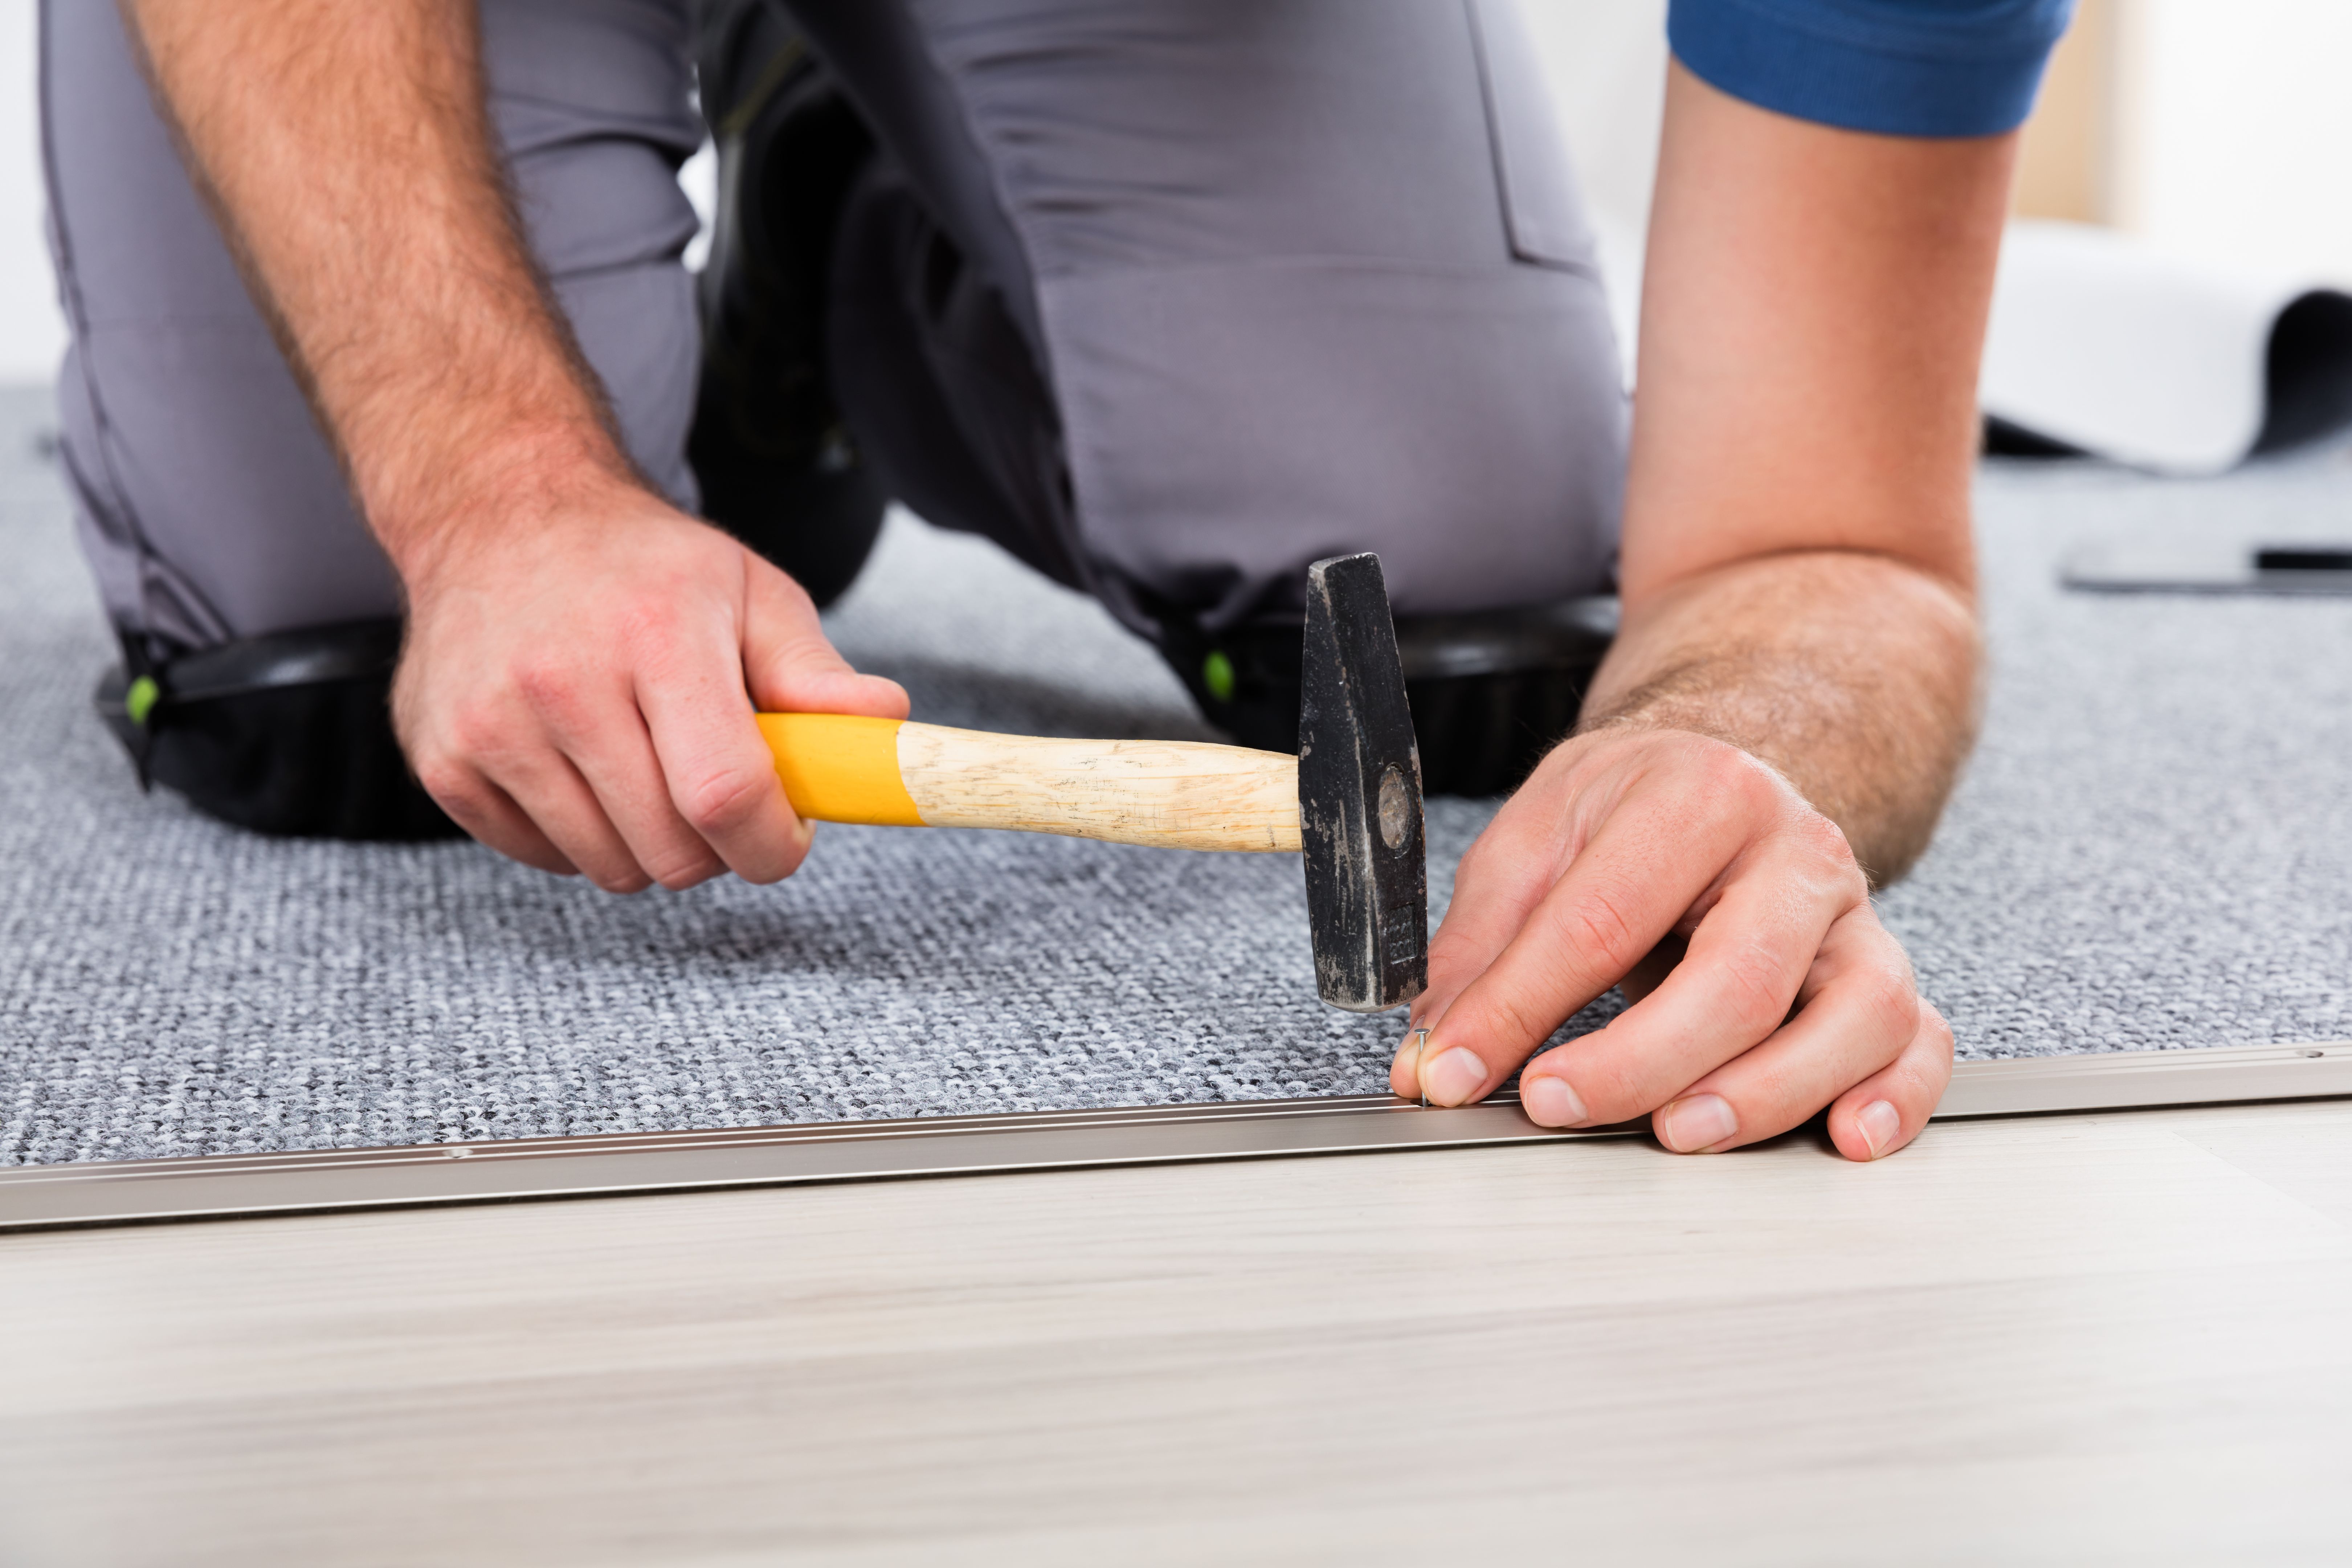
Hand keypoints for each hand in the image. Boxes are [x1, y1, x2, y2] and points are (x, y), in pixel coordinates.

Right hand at [393, 475, 907, 890]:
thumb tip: (885, 722)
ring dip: (648, 843)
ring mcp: (490, 726)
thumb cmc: (641, 565)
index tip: (785, 838)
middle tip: (715, 788)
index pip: (724, 793)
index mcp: (655, 638)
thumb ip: (814, 672)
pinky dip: (580, 836)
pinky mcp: (444, 761)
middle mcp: (561, 683)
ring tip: (648, 767)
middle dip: (717, 844)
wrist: (498, 515)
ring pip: (610, 866)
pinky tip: (583, 767)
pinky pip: (545, 857)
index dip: (771, 844)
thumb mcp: (747, 591)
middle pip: (672, 849)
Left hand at [1391, 727, 1951, 1160]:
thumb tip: (1433, 1052)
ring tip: (1681, 1133)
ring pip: (1853, 1016)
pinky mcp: (1887, 971)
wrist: (1724, 770)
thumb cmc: (1633, 807)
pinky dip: (1894, 1098)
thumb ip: (1479, 947)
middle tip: (1555, 1104)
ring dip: (1768, 1093)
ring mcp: (1852, 918)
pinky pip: (1918, 1042)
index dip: (1516, 1010)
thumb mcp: (1534, 841)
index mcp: (1700, 795)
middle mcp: (1794, 853)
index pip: (1601, 921)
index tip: (1452, 1072)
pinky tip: (1845, 1138)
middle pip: (1739, 978)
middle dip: (1639, 1062)